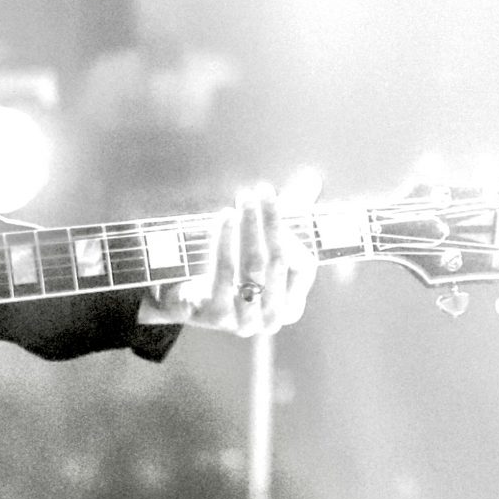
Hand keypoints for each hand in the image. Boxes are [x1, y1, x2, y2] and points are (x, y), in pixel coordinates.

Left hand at [138, 182, 318, 335]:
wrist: (186, 302)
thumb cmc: (233, 271)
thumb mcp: (263, 245)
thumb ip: (291, 215)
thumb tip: (311, 177)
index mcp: (292, 306)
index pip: (303, 265)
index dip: (289, 230)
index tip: (272, 197)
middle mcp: (273, 319)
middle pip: (278, 261)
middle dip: (270, 222)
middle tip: (258, 191)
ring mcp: (246, 321)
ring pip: (253, 267)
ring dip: (249, 228)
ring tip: (242, 200)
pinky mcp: (217, 316)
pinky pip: (224, 274)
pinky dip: (225, 242)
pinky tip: (224, 218)